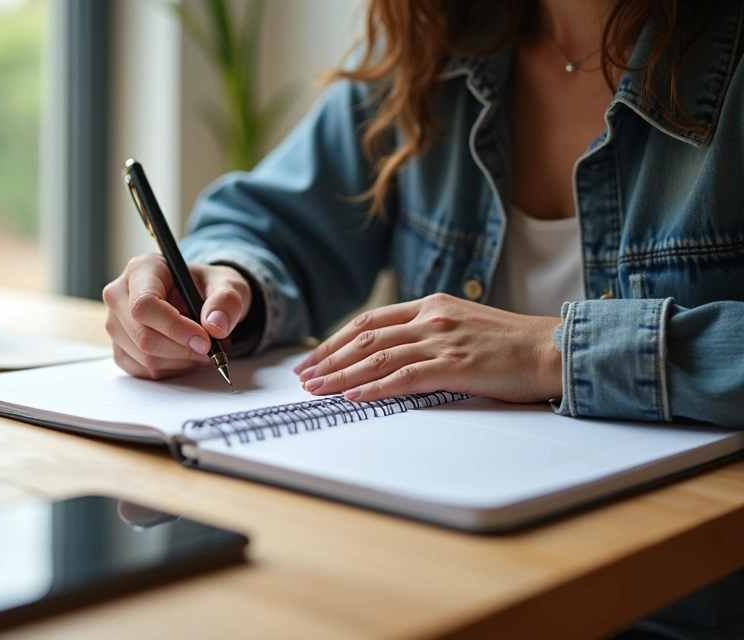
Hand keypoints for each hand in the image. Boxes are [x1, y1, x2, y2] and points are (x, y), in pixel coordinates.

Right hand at [102, 255, 250, 379]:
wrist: (198, 299)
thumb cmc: (207, 287)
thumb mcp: (227, 284)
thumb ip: (226, 301)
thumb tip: (215, 326)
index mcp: (141, 269)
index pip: (144, 305)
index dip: (175, 327)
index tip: (204, 340)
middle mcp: (120, 295)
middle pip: (142, 335)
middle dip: (182, 350)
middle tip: (210, 350)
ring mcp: (116, 323)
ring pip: (144, 358)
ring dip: (180, 362)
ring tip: (201, 349)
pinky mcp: (120, 348)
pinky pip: (143, 371)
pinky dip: (171, 370)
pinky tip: (185, 356)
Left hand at [293, 293, 562, 402]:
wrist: (555, 350)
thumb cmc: (512, 345)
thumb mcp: (464, 326)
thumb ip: (430, 333)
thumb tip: (394, 354)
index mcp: (431, 306)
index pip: (370, 322)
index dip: (336, 341)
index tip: (314, 357)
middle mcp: (431, 319)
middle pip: (365, 339)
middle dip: (328, 358)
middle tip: (303, 376)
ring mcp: (442, 341)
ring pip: (377, 358)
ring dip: (341, 375)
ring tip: (316, 389)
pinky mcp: (455, 366)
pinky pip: (404, 378)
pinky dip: (373, 388)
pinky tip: (352, 396)